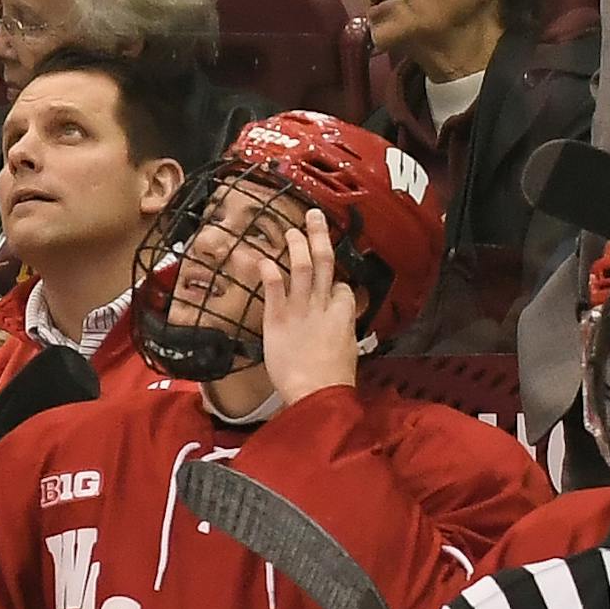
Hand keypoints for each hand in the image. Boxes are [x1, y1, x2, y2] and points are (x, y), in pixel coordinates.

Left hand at [259, 210, 360, 405]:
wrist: (316, 392)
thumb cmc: (333, 379)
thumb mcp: (348, 352)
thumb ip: (342, 335)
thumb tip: (340, 332)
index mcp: (344, 315)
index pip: (344, 288)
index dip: (338, 284)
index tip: (331, 284)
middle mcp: (324, 305)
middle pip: (325, 262)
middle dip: (319, 236)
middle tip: (313, 216)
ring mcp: (300, 309)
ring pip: (301, 267)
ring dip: (296, 244)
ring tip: (291, 230)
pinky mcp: (277, 319)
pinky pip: (273, 288)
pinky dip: (267, 271)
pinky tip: (262, 259)